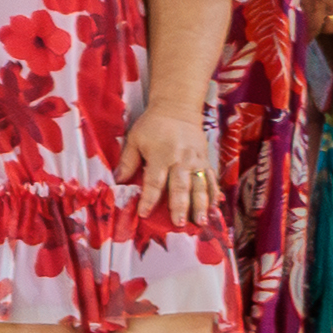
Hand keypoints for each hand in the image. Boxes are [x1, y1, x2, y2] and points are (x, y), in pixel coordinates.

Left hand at [122, 94, 221, 227]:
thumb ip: (128, 161)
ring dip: (200, 205)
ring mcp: (196, 161)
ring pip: (200, 185)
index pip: (154, 181)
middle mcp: (181, 159)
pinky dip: (214, 194)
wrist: (177, 108)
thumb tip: (117, 181)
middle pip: (180, 186)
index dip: (148, 198)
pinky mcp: (206, 160)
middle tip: (179, 223)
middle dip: (180, 205)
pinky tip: (215, 208)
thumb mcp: (135, 139)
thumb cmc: (152, 125)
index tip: (144, 213)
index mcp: (161, 155)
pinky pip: (211, 179)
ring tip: (200, 221)